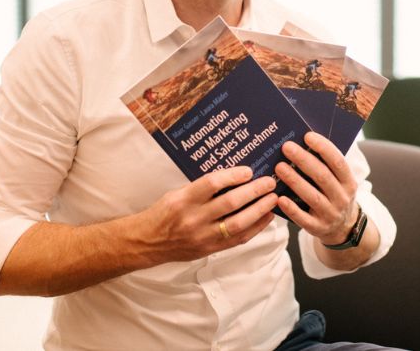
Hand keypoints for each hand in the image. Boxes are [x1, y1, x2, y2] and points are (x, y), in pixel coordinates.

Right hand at [133, 166, 278, 264]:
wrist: (147, 242)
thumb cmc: (164, 213)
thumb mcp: (177, 194)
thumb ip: (202, 189)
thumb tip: (234, 177)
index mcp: (183, 200)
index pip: (212, 184)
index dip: (233, 176)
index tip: (249, 171)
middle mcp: (193, 219)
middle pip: (230, 204)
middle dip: (253, 192)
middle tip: (269, 182)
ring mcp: (202, 236)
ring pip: (237, 223)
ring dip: (259, 210)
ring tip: (272, 199)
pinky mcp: (209, 249)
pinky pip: (237, 239)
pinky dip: (255, 227)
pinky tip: (266, 217)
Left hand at [273, 132, 357, 244]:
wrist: (343, 228)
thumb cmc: (334, 195)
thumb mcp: (339, 182)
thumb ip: (326, 166)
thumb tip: (303, 142)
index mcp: (349, 182)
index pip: (338, 162)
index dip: (324, 148)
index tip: (307, 136)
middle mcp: (342, 198)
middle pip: (323, 177)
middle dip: (304, 160)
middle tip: (286, 147)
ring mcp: (331, 215)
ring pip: (312, 196)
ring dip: (295, 180)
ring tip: (279, 167)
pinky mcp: (319, 229)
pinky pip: (303, 219)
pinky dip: (292, 209)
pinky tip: (279, 198)